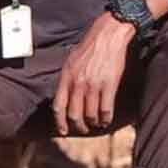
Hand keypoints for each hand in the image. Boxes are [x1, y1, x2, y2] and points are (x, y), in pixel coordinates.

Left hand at [52, 13, 134, 134]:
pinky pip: (106, 109)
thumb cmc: (89, 48)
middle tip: (83, 129)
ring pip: (90, 114)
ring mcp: (93, 85)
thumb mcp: (70, 62)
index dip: (60, 122)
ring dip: (93, 123)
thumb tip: (64, 97)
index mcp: (66, 78)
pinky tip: (106, 120)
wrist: (107, 36)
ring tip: (96, 125)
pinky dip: (106, 119)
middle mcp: (77, 84)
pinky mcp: (109, 85)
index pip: (58, 106)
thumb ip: (66, 80)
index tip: (62, 131)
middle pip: (74, 114)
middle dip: (78, 126)